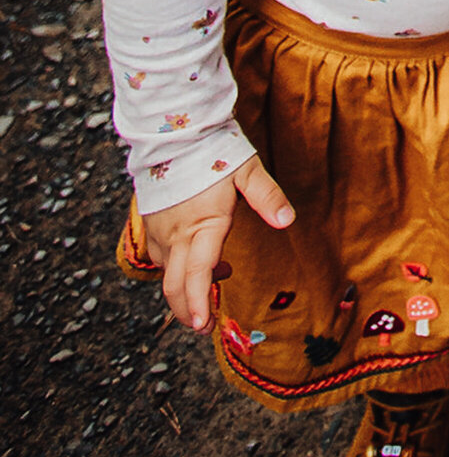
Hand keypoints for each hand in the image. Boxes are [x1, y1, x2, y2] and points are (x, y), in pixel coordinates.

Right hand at [142, 154, 294, 331]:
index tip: (203, 324)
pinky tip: (198, 255)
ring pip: (167, 273)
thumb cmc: (213, 151)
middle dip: (187, 311)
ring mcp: (160, 231)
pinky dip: (177, 268)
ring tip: (218, 276)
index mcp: (203, 224)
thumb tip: (288, 221)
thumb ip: (267, 197)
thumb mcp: (247, 170)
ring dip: (186, 287)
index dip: (198, 303)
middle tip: (205, 324)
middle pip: (174, 286)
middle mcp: (177, 234)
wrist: (174, 132)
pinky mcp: (152, 225)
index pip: (197, 274)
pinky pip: (160, 257)